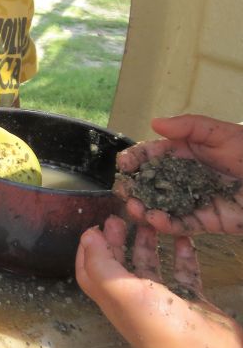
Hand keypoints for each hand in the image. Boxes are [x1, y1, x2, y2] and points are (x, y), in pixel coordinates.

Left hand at [76, 215, 242, 347]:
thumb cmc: (155, 325)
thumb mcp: (119, 289)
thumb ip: (100, 261)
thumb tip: (87, 236)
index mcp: (112, 298)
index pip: (91, 270)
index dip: (88, 249)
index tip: (93, 226)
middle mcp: (135, 299)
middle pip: (121, 263)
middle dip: (117, 239)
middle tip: (120, 216)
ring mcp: (164, 300)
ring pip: (152, 265)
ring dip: (148, 243)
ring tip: (150, 221)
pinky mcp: (191, 301)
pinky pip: (185, 272)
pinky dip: (182, 254)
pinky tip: (182, 237)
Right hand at [114, 114, 242, 234]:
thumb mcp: (222, 133)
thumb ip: (189, 127)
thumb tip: (154, 123)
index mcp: (185, 153)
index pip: (152, 155)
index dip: (136, 159)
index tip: (124, 164)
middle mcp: (184, 177)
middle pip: (152, 183)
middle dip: (134, 187)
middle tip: (124, 192)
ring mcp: (194, 199)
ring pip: (162, 206)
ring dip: (145, 208)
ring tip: (135, 209)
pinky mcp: (207, 221)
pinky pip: (183, 224)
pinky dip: (167, 224)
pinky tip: (156, 220)